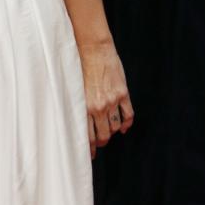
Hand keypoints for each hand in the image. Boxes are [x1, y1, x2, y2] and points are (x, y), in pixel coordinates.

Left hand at [77, 41, 132, 158]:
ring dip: (113, 132)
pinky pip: (128, 115)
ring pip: (115, 126)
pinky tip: (124, 127)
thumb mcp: (76, 90)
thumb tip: (81, 122)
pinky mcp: (123, 94)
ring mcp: (112, 101)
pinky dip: (127, 123)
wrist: (94, 51)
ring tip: (110, 133)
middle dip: (102, 143)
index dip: (90, 147)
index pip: (87, 135)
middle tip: (100, 145)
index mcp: (83, 107)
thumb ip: (80, 106)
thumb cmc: (81, 68)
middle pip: (103, 134)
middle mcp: (98, 107)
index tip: (90, 153)